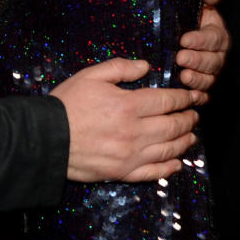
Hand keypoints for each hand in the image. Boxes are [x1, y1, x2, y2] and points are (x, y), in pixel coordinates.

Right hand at [51, 59, 198, 182]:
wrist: (45, 139)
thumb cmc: (67, 104)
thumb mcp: (90, 76)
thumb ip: (120, 68)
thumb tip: (146, 67)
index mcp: (129, 105)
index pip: (167, 100)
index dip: (184, 98)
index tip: (192, 96)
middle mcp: (135, 132)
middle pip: (174, 125)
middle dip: (189, 118)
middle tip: (194, 114)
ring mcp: (131, 155)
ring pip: (169, 149)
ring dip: (185, 141)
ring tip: (191, 135)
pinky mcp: (123, 173)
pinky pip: (153, 172)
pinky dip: (169, 168)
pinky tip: (177, 163)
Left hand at [176, 0, 229, 99]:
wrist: (173, 40)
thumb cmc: (185, 22)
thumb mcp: (194, 7)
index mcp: (217, 35)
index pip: (213, 38)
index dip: (200, 40)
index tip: (184, 39)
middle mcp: (217, 56)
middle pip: (213, 61)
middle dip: (197, 60)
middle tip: (180, 58)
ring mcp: (210, 74)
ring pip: (209, 79)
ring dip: (197, 79)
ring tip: (182, 76)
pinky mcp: (201, 88)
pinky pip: (203, 95)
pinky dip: (198, 96)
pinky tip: (189, 96)